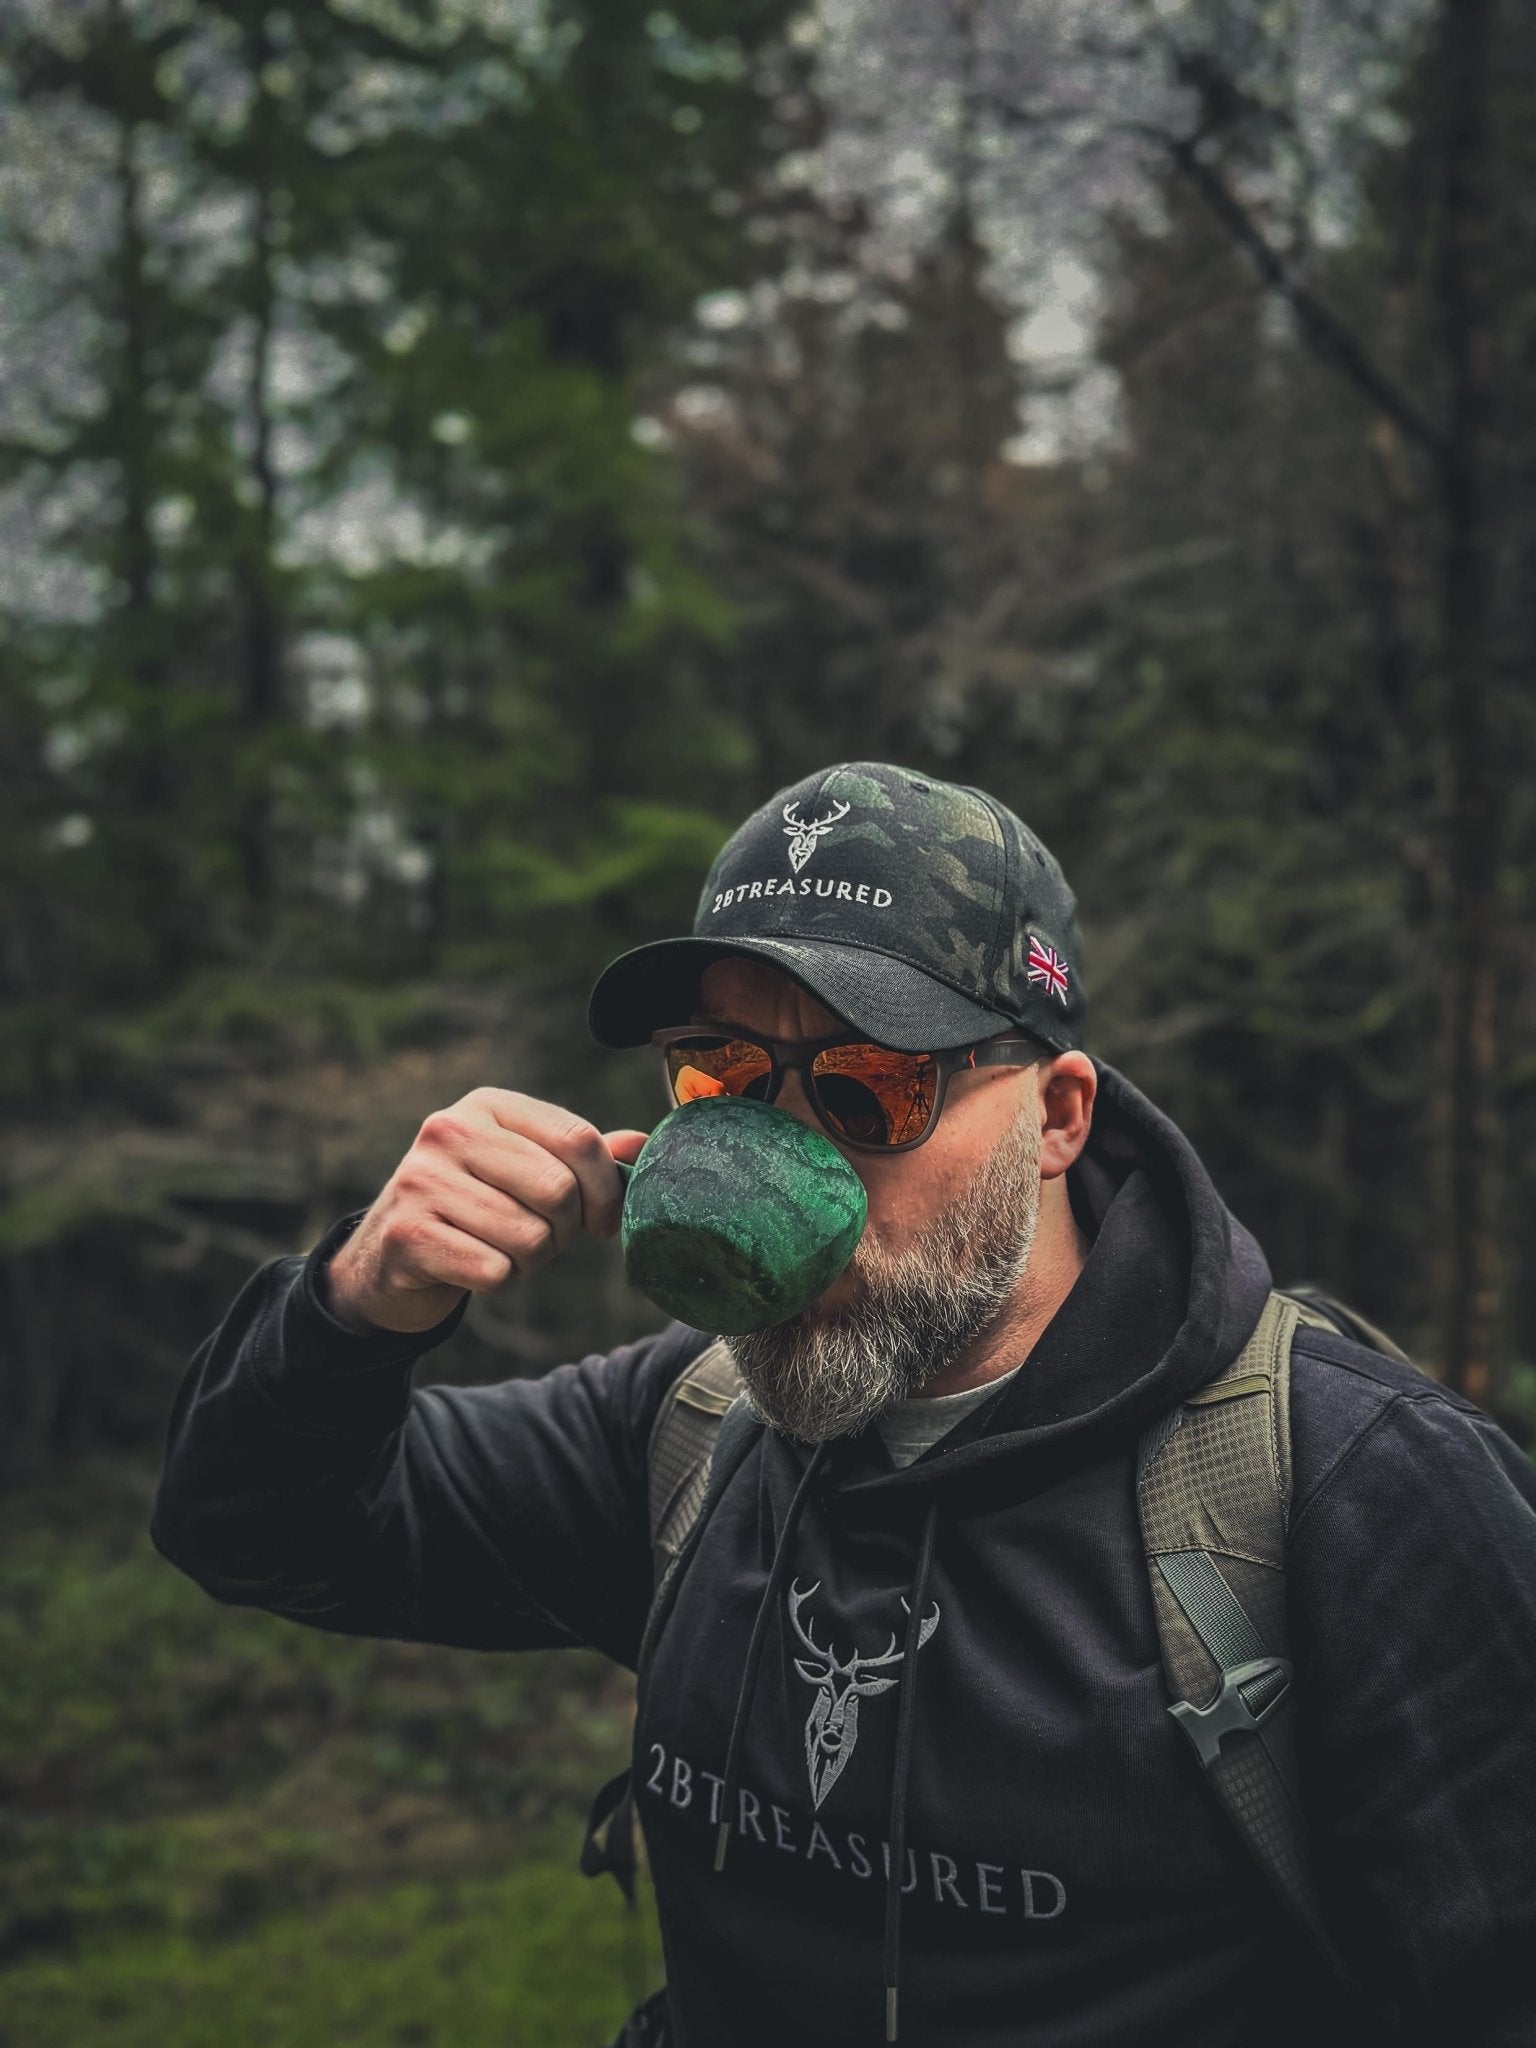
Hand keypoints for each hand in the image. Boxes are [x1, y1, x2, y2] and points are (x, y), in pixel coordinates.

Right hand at [321, 1090, 648, 1334]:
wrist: (390, 1255)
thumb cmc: (477, 1207)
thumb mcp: (526, 1168)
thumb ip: (582, 1156)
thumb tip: (644, 1144)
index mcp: (488, 1105)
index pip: (578, 1139)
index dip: (607, 1189)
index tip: (603, 1220)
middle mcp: (450, 1130)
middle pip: (559, 1191)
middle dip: (565, 1230)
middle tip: (542, 1237)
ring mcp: (422, 1180)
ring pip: (529, 1238)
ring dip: (530, 1260)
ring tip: (502, 1249)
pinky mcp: (408, 1234)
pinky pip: (495, 1272)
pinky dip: (499, 1281)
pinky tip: (473, 1267)